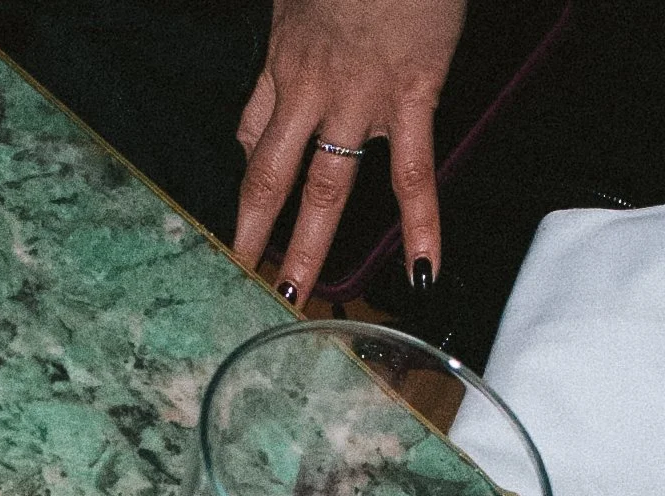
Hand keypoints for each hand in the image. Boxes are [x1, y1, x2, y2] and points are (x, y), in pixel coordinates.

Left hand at [233, 0, 467, 303]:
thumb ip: (296, 23)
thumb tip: (290, 51)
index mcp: (286, 58)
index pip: (257, 130)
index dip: (250, 174)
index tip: (246, 211)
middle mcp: (311, 88)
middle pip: (273, 175)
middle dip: (254, 231)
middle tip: (242, 279)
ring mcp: (359, 99)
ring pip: (326, 187)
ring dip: (307, 247)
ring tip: (293, 299)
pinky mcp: (410, 96)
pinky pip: (412, 173)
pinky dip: (421, 225)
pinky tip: (422, 274)